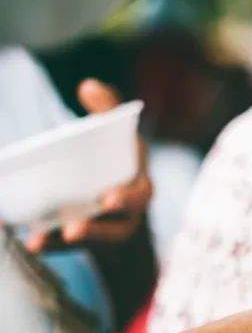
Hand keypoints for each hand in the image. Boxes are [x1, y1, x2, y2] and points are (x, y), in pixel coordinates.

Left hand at [25, 79, 151, 250]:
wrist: (116, 196)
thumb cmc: (116, 158)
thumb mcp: (117, 132)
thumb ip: (107, 107)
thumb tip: (88, 85)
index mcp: (140, 182)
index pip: (139, 193)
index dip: (125, 198)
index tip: (107, 199)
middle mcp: (130, 211)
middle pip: (117, 226)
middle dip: (95, 230)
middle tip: (73, 228)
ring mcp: (112, 228)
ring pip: (94, 240)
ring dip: (67, 240)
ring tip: (39, 239)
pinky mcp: (92, 241)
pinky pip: (73, 247)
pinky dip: (51, 245)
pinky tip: (31, 242)